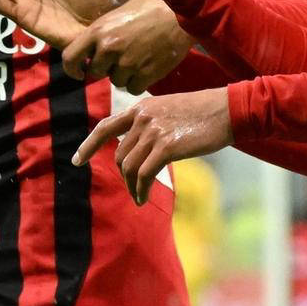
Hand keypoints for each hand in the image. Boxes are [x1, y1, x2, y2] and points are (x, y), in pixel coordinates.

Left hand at [61, 0, 194, 89]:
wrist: (181, 13)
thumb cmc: (151, 5)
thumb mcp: (118, 11)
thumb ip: (102, 30)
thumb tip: (90, 47)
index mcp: (98, 30)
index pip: (70, 58)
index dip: (72, 69)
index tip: (79, 71)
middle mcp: (109, 48)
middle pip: (96, 72)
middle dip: (106, 68)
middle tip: (121, 57)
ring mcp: (128, 63)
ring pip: (116, 81)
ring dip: (124, 75)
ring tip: (139, 59)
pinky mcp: (146, 74)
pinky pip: (133, 88)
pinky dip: (139, 82)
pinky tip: (147, 68)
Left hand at [72, 88, 233, 204]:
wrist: (229, 109)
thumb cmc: (206, 112)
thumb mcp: (171, 109)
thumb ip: (151, 123)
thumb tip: (139, 149)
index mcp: (142, 107)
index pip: (106, 127)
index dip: (88, 145)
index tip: (77, 160)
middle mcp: (143, 117)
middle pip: (120, 155)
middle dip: (124, 176)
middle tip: (134, 188)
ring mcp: (154, 131)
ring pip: (129, 167)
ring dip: (132, 187)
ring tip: (140, 198)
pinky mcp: (167, 147)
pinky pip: (144, 175)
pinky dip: (141, 190)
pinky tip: (145, 198)